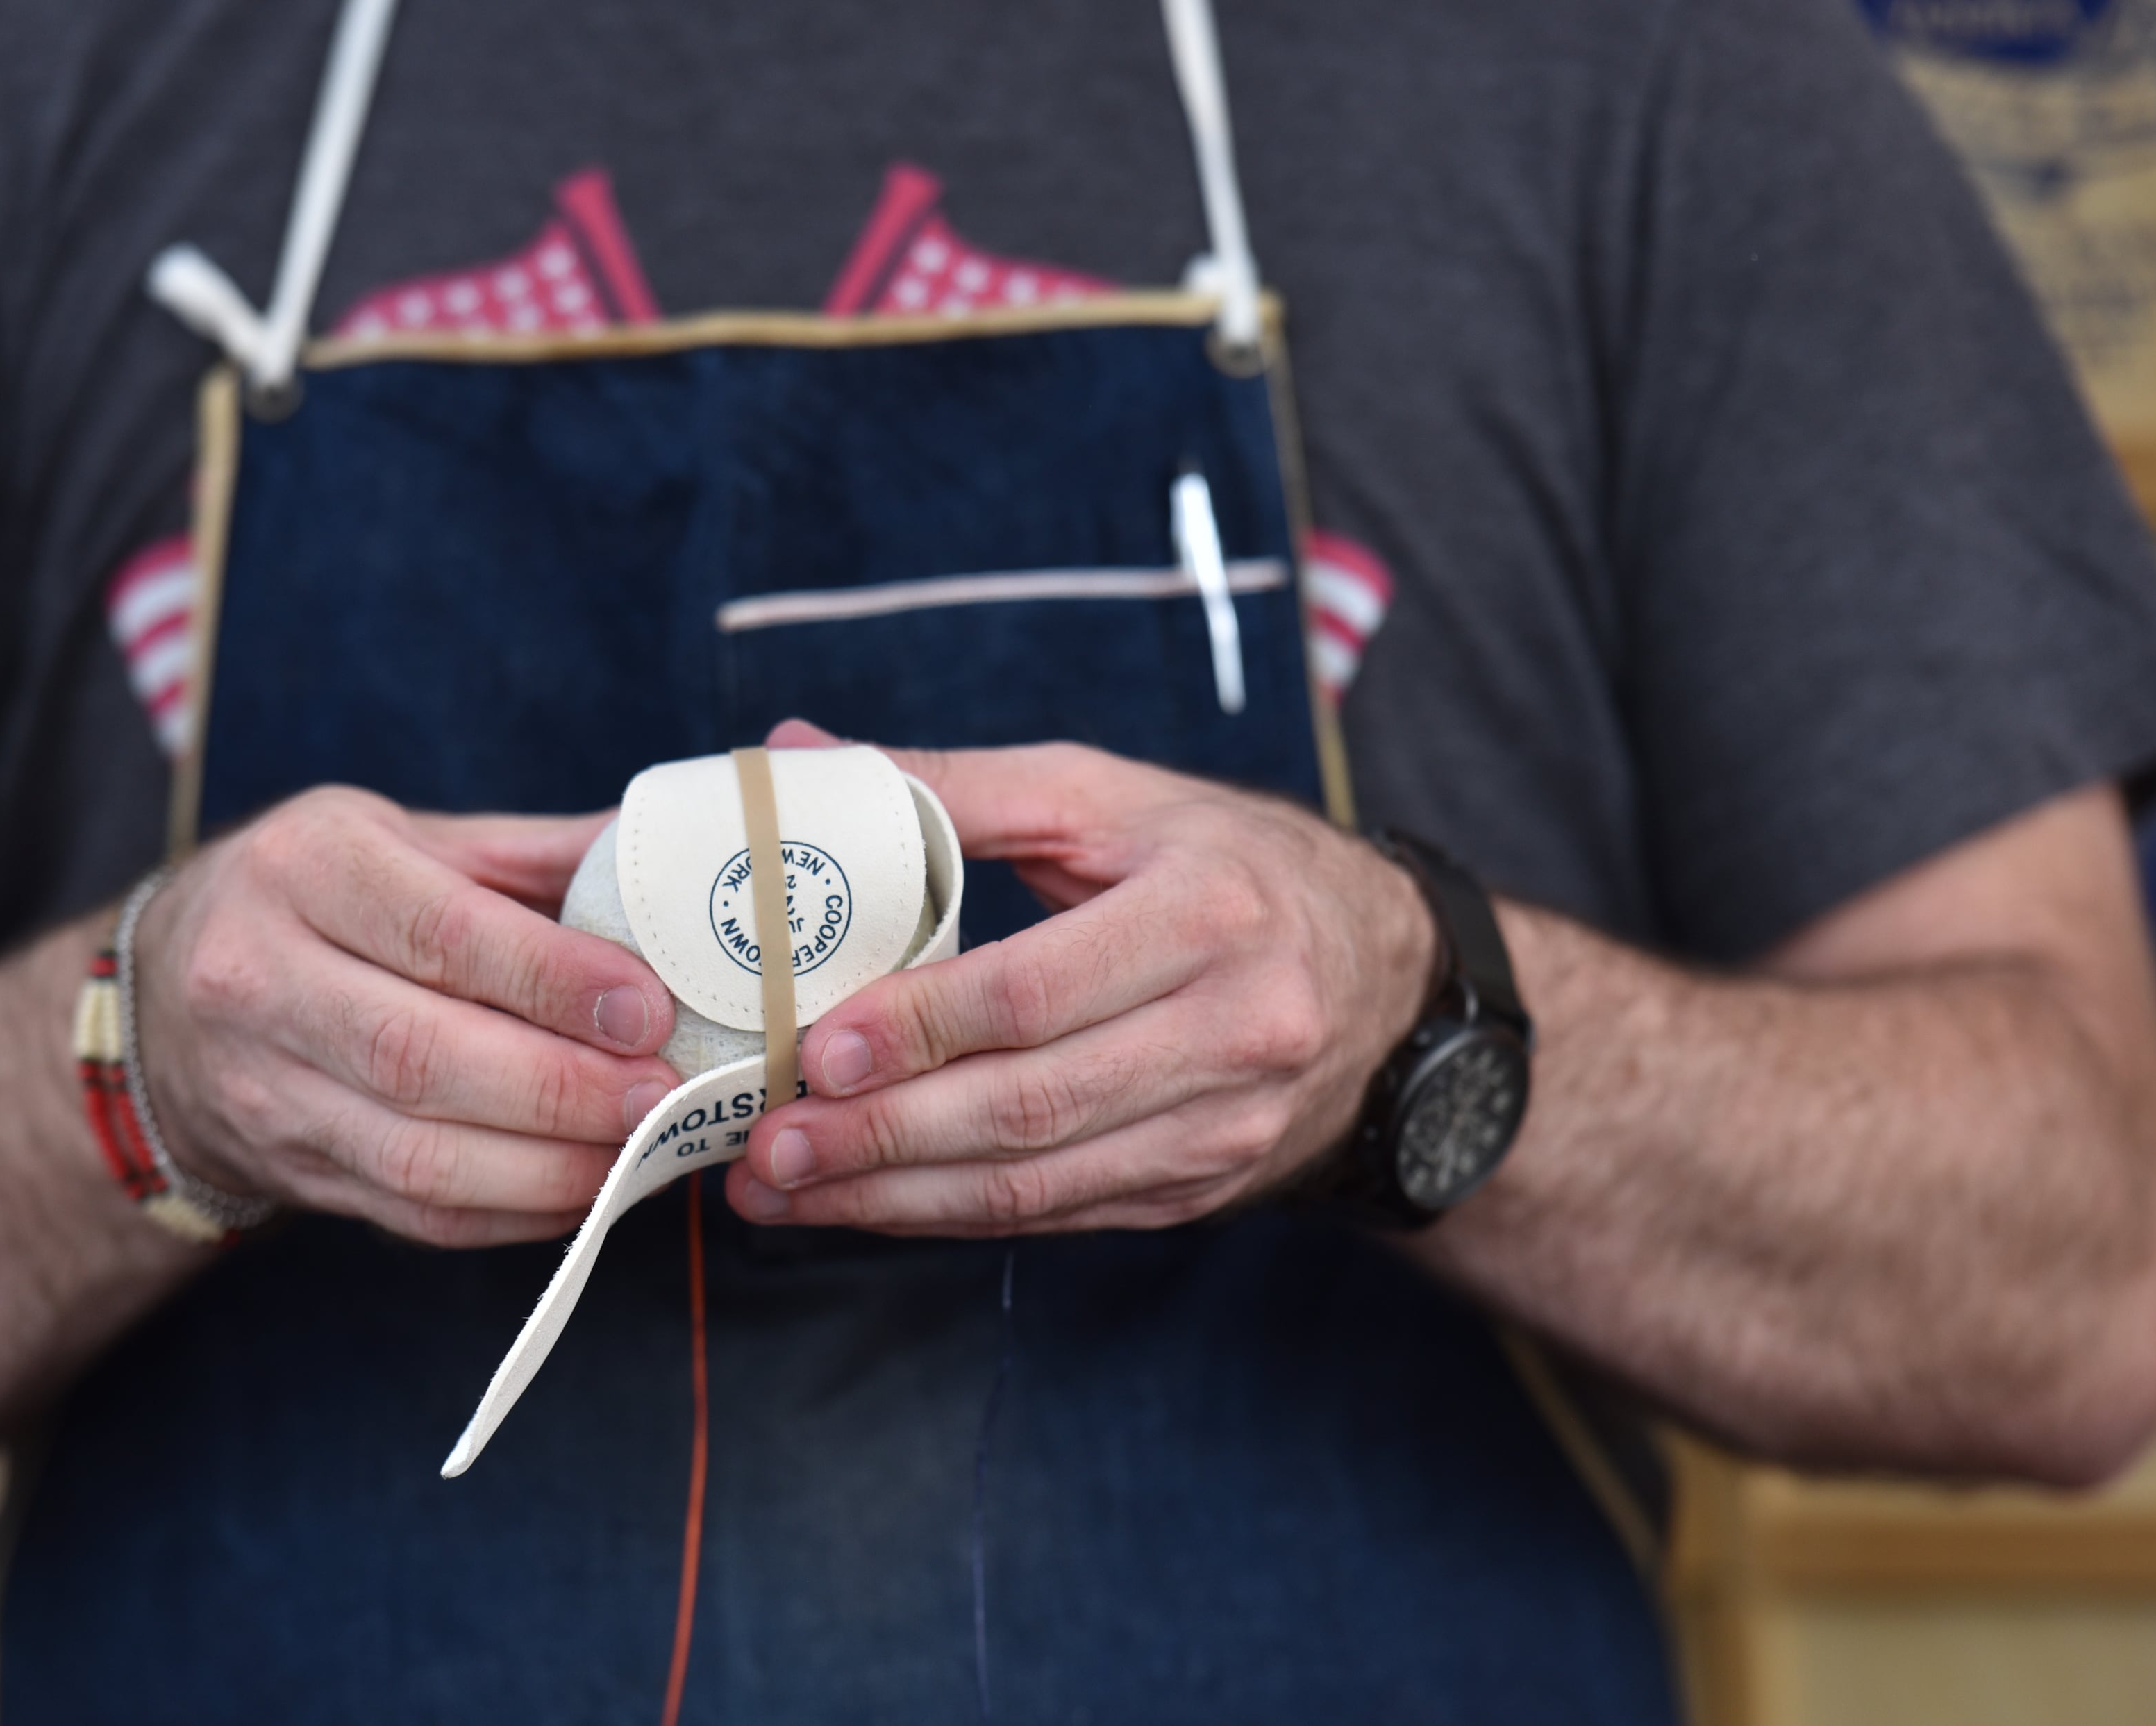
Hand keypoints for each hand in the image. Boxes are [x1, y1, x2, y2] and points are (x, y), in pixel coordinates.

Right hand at [133, 788, 680, 1246]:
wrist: (166, 999)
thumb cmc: (319, 898)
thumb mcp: (403, 839)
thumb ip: (532, 855)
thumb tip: (672, 861)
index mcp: (305, 869)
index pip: (437, 934)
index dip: (550, 980)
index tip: (645, 1008)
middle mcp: (262, 979)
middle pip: (421, 1056)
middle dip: (559, 1087)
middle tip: (660, 1093)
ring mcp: (266, 1090)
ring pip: (416, 1156)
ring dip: (547, 1167)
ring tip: (640, 1149)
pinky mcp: (293, 1170)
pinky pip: (415, 1215)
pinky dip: (514, 1212)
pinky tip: (587, 1188)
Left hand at [726, 728, 1436, 1233]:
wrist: (1388, 980)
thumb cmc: (1222, 865)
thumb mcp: (1107, 796)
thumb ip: (950, 787)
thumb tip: (793, 763)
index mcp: (1207, 910)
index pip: (1037, 991)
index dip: (919, 1028)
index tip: (815, 1050)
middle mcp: (1233, 1028)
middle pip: (1030, 1105)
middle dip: (882, 1135)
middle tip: (767, 1143)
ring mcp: (1223, 1124)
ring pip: (1036, 1183)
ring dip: (894, 1195)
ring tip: (780, 1188)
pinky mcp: (1201, 1186)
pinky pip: (1057, 1215)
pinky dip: (949, 1215)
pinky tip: (865, 1204)